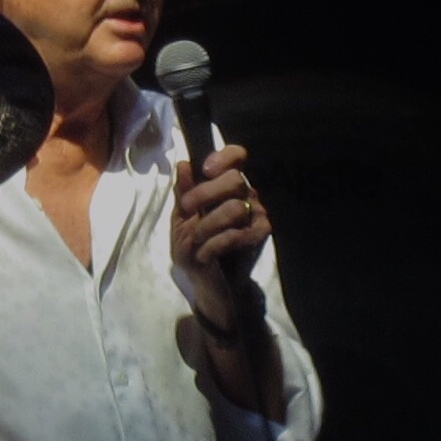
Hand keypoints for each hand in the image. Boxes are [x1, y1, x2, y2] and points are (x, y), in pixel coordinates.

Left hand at [171, 143, 270, 327]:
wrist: (207, 283)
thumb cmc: (194, 248)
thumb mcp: (180, 220)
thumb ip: (182, 193)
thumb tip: (183, 164)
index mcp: (226, 186)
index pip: (237, 157)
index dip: (225, 157)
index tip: (205, 169)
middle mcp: (245, 194)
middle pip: (235, 179)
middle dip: (205, 193)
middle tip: (187, 208)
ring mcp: (256, 214)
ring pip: (235, 207)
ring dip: (208, 224)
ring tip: (196, 239)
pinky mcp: (260, 237)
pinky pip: (240, 233)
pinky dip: (217, 244)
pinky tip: (205, 254)